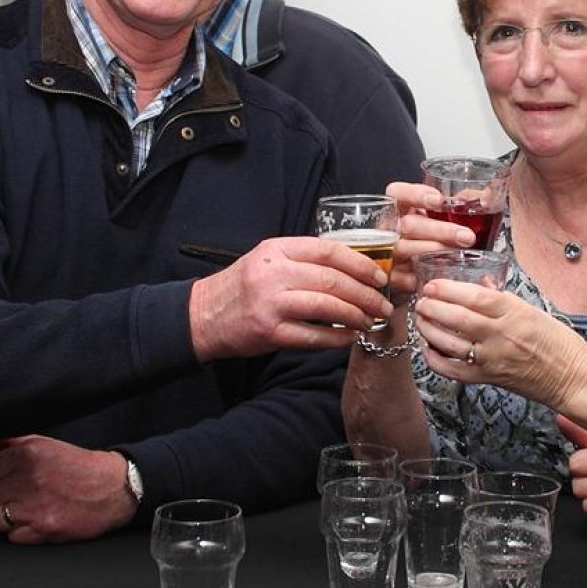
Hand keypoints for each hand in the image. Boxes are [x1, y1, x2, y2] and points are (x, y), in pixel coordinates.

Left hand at [0, 436, 135, 544]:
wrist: (115, 488)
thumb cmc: (79, 466)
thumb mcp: (47, 444)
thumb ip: (14, 444)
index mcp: (27, 454)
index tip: (5, 482)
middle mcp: (28, 478)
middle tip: (18, 496)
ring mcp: (34, 506)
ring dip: (6, 518)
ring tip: (25, 510)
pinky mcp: (43, 528)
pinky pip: (12, 537)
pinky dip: (22, 532)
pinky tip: (37, 520)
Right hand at [188, 235, 391, 359]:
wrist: (203, 315)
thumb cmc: (243, 286)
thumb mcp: (268, 259)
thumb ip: (303, 259)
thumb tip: (353, 265)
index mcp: (277, 249)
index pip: (329, 250)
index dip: (361, 263)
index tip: (379, 275)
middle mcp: (274, 273)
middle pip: (333, 280)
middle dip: (366, 294)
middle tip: (383, 304)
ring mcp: (271, 303)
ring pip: (327, 307)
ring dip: (356, 315)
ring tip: (371, 321)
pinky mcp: (269, 332)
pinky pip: (314, 335)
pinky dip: (337, 337)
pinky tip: (350, 337)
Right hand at [385, 181, 474, 297]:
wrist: (412, 273)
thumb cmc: (431, 239)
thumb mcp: (441, 218)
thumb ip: (459, 206)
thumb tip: (490, 195)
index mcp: (400, 209)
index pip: (397, 193)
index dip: (415, 194)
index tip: (439, 201)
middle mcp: (390, 229)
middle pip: (408, 224)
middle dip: (440, 230)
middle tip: (467, 237)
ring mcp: (387, 253)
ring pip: (406, 249)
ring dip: (435, 251)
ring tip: (460, 254)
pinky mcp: (392, 277)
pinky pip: (404, 277)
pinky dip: (424, 274)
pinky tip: (442, 274)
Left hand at [413, 280, 586, 412]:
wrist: (573, 379)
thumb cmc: (560, 344)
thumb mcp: (535, 311)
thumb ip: (505, 298)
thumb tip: (482, 284)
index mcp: (515, 314)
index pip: (475, 296)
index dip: (449, 289)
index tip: (434, 285)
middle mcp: (501, 335)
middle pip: (457, 318)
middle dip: (432, 307)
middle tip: (422, 300)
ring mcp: (492, 359)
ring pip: (449, 343)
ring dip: (429, 330)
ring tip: (421, 320)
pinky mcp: (488, 379)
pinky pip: (453, 370)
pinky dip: (435, 359)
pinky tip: (428, 348)